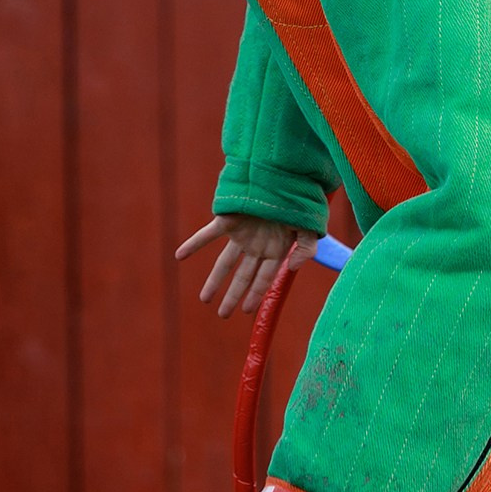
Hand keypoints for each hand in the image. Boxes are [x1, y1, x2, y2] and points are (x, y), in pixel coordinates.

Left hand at [175, 214, 309, 317]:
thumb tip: (294, 268)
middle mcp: (257, 246)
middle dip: (233, 296)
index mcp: (276, 250)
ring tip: (204, 299)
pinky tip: (179, 256)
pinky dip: (193, 245)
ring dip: (214, 280)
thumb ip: (306, 249)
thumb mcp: (310, 228)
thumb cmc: (300, 203)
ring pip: (224, 263)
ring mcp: (241, 234)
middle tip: (224, 314)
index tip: (248, 311)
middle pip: (242, 276)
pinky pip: (207, 234)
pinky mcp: (228, 220)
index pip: (264, 278)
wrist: (285, 177)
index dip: (255, 294)